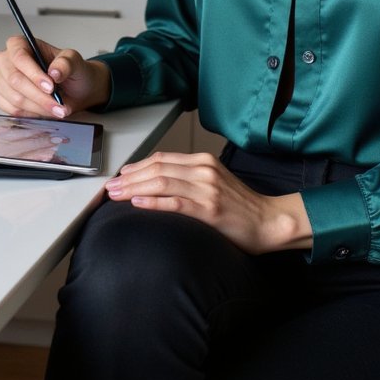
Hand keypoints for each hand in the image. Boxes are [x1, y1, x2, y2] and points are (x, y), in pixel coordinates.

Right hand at [0, 35, 111, 118]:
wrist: (72, 89)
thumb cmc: (70, 72)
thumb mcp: (75, 62)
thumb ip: (66, 64)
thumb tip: (54, 72)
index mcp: (19, 44)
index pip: (20, 57)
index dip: (34, 74)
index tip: (51, 87)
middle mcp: (5, 60)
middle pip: (14, 80)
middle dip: (39, 96)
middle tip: (58, 105)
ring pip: (15, 98)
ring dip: (39, 107)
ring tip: (57, 110)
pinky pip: (12, 110)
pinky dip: (31, 114)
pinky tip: (45, 111)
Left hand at [104, 151, 312, 254]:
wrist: (268, 221)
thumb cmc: (240, 206)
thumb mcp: (213, 181)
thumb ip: (189, 178)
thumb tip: (156, 182)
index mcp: (202, 161)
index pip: (162, 158)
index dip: (137, 166)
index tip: (120, 176)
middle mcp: (203, 169)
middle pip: (157, 168)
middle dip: (129, 177)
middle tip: (110, 187)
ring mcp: (207, 188)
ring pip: (161, 182)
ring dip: (134, 188)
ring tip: (116, 195)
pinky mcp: (209, 209)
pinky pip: (175, 202)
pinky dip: (153, 201)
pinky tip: (137, 203)